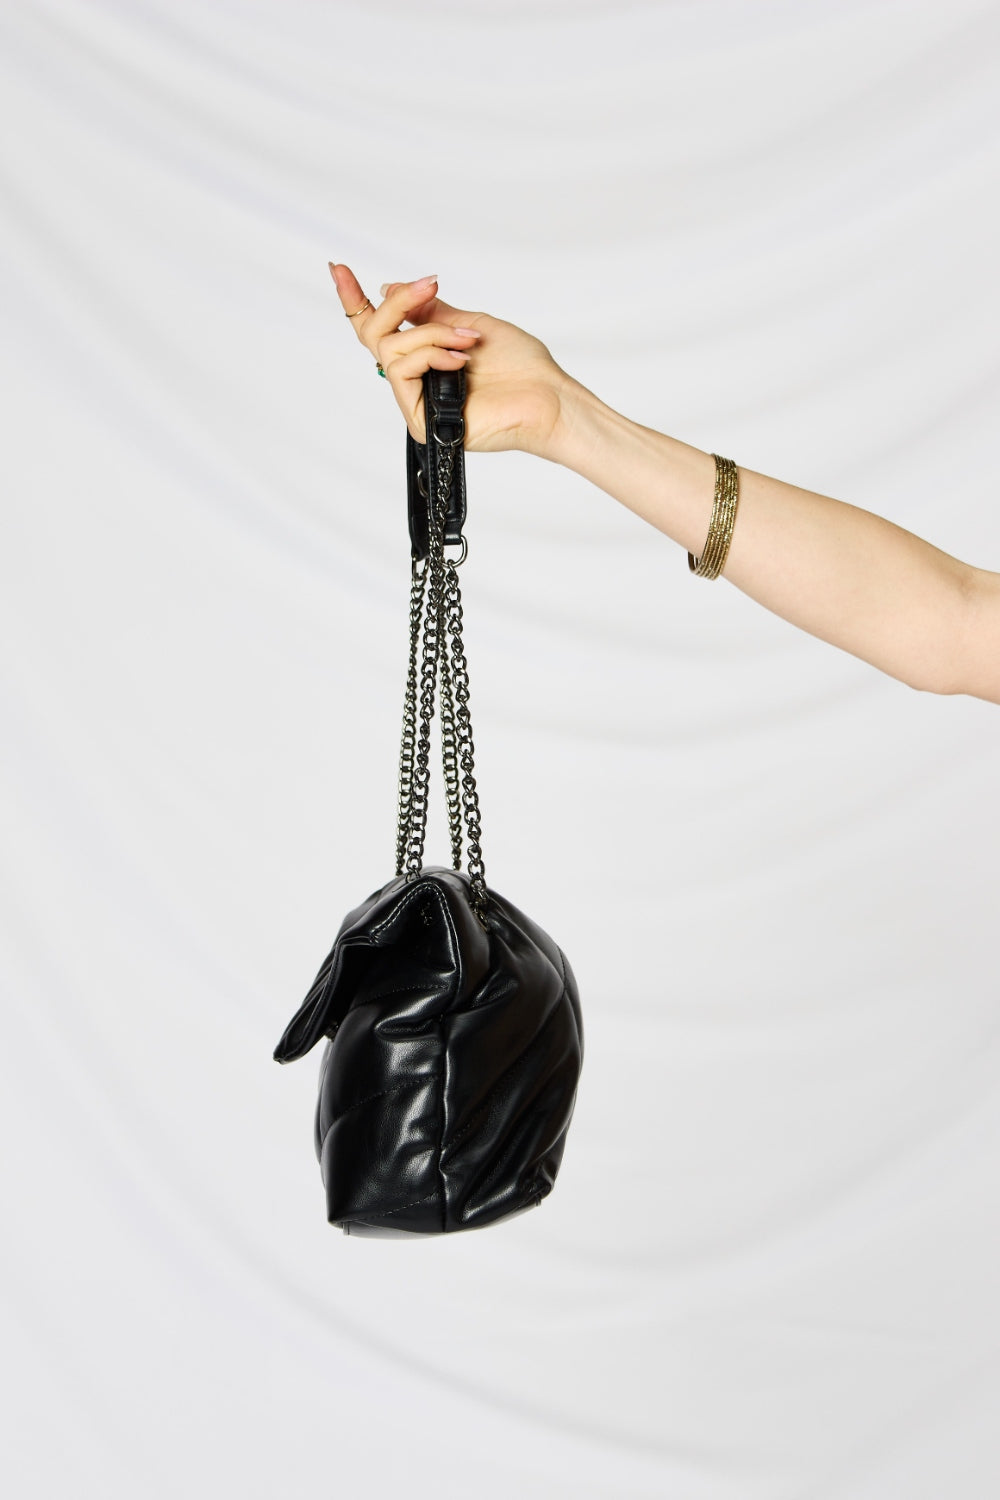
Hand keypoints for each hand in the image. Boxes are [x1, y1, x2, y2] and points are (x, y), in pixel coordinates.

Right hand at [328, 263, 572, 457]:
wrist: (545, 398)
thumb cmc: (521, 367)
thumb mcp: (470, 323)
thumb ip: (430, 313)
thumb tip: (389, 288)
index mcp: (426, 358)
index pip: (380, 330)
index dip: (356, 300)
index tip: (338, 268)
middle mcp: (417, 380)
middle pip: (375, 335)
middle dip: (397, 304)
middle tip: (428, 287)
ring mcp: (417, 402)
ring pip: (391, 349)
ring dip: (432, 334)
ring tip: (468, 340)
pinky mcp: (420, 420)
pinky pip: (402, 371)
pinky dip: (432, 354)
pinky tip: (461, 360)